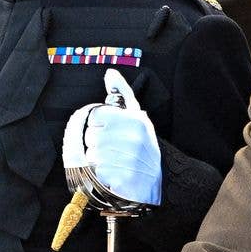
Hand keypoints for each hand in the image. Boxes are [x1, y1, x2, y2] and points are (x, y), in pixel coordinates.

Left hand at [63, 68, 161, 208]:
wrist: (160, 178)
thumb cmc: (143, 144)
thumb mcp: (136, 115)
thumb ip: (121, 94)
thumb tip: (110, 73)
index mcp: (133, 119)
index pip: (94, 116)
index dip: (99, 124)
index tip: (112, 131)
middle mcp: (132, 137)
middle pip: (90, 135)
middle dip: (97, 142)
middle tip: (115, 148)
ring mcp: (128, 158)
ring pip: (90, 154)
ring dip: (99, 160)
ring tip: (116, 160)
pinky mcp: (123, 178)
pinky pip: (97, 172)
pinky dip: (103, 175)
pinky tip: (116, 172)